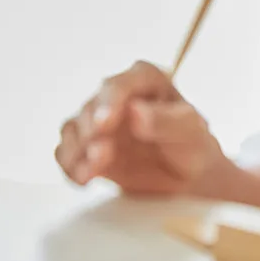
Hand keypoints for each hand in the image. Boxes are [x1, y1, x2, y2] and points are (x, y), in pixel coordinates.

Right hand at [55, 61, 228, 195]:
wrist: (185, 175)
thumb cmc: (192, 145)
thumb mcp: (191, 132)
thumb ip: (167, 121)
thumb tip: (136, 111)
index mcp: (146, 80)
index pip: (122, 84)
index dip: (110, 101)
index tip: (105, 123)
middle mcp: (116, 96)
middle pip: (92, 107)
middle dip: (91, 130)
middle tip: (101, 153)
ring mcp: (98, 120)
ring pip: (74, 129)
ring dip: (78, 151)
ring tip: (91, 172)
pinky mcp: (86, 146)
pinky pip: (67, 153)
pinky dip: (70, 166)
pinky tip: (82, 180)